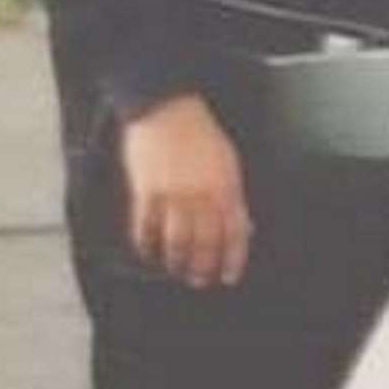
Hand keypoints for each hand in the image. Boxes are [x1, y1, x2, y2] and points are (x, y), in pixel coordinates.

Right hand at [122, 93, 252, 287]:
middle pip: (205, 244)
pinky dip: (147, 244)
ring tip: (176, 270)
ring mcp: (172, 195)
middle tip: (200, 280)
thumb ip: (235, 197)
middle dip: (204, 268)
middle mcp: (201, 196)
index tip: (229, 276)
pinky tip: (149, 252)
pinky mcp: (145, 191)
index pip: (235, 234)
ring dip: (177, 262)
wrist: (166, 108)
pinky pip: (145, 227)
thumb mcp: (229, 163)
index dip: (233, 260)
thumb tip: (243, 227)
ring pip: (176, 241)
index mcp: (226, 188)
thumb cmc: (201, 133)